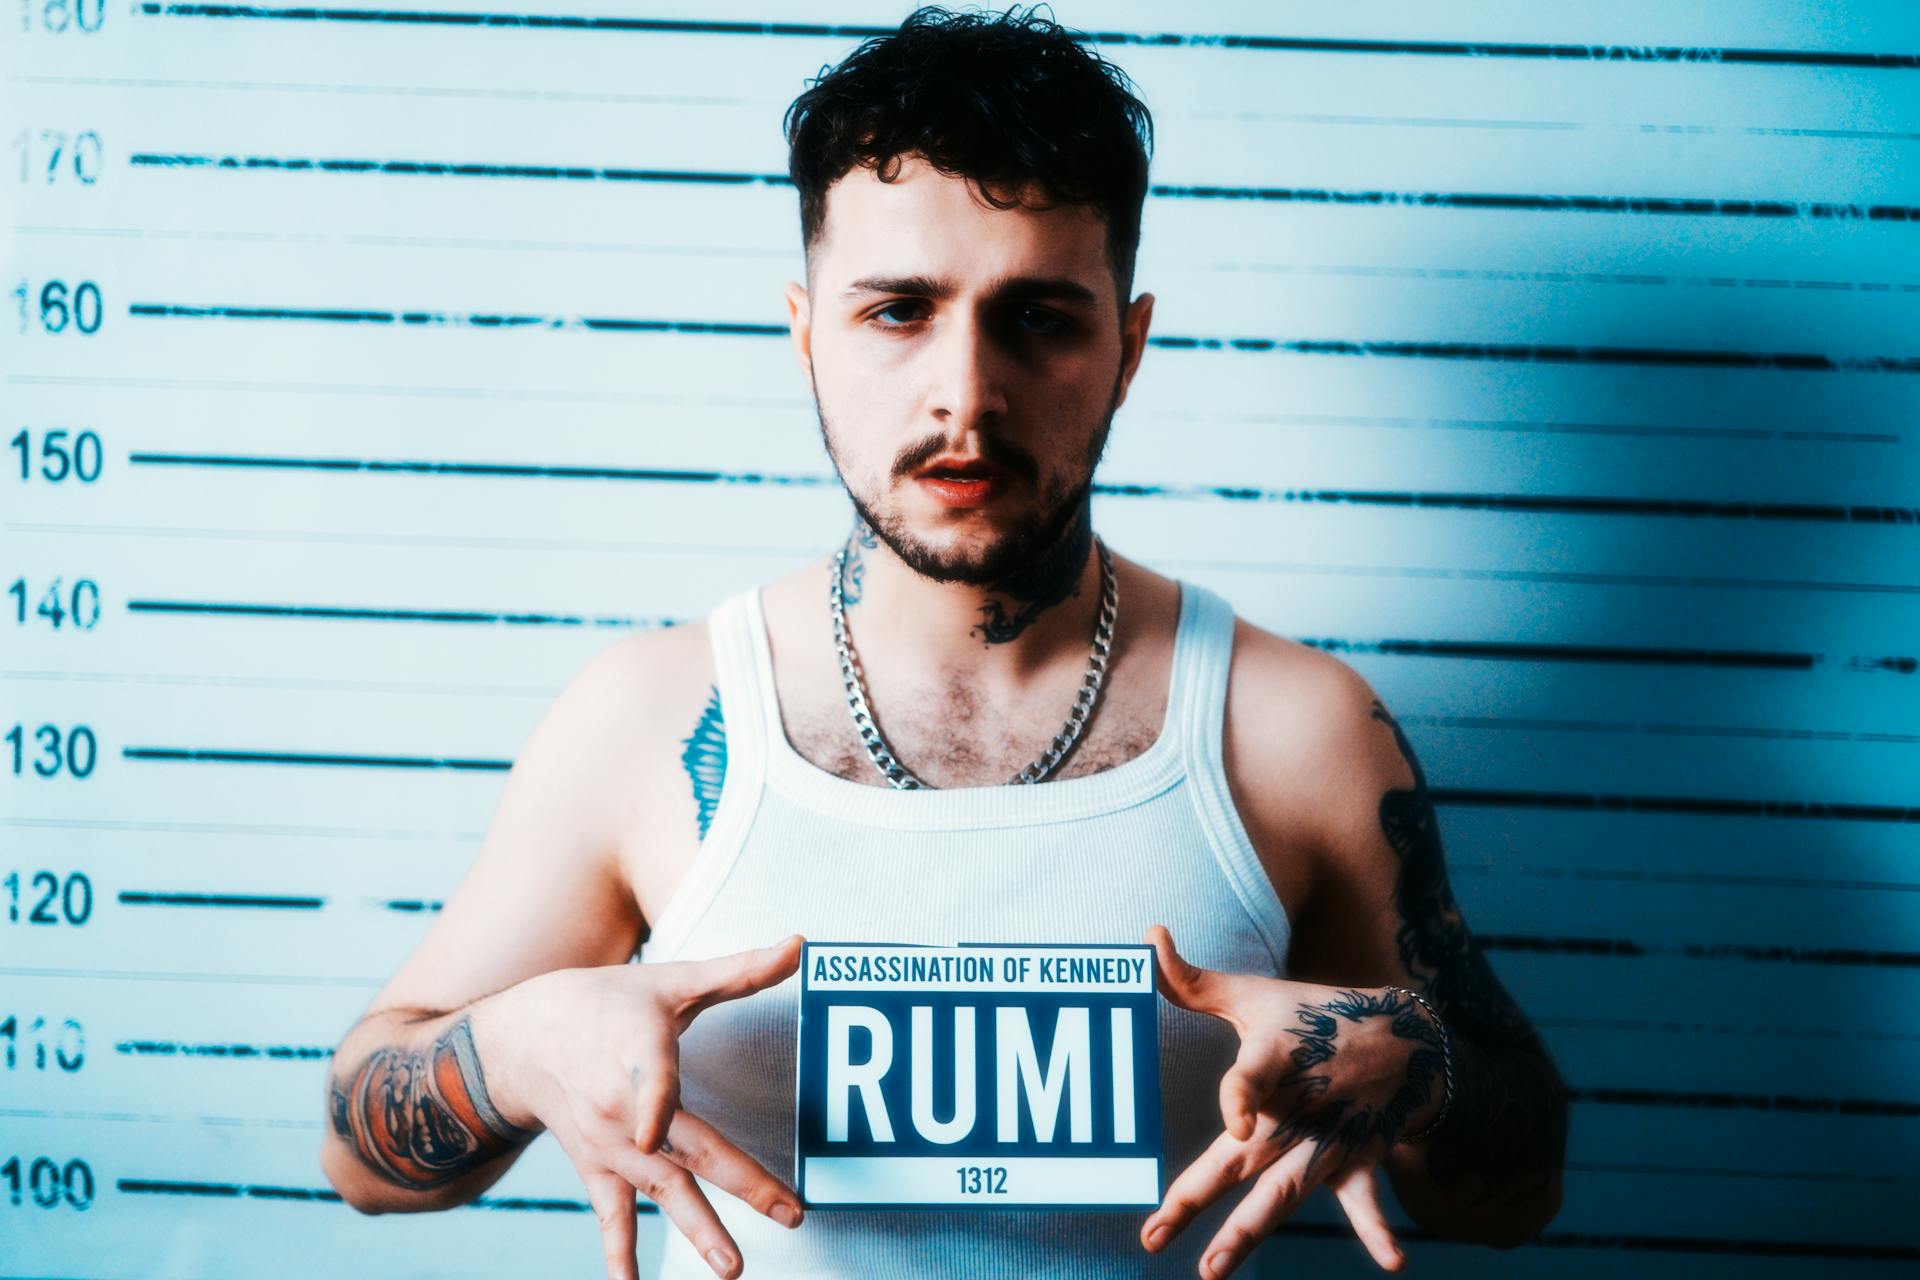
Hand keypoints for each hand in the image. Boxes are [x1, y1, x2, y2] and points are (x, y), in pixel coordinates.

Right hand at [471, 935, 805, 1279]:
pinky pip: (611, 1217)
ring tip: (733, 1268)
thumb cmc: (609, 1003)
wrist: (522, 1039)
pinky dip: (620, 1256)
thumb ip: (741, 970)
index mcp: (640, 1050)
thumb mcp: (672, 980)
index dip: (654, 1101)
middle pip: (687, 1148)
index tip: (654, 1130)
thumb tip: (802, 943)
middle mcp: (623, 1105)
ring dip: (698, 1230)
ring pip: (661, 1190)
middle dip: (741, 1181)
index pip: (652, 1078)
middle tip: (791, 1215)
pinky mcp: (595, 1168)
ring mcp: (609, 1144)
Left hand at [1140, 925, 1446, 1275]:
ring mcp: (1326, 1141)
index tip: (1236, 1125)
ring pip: (1280, 1194)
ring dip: (1246, 1233)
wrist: (1405, 1040)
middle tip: (1152, 1235)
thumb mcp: (1256, 995)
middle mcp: (1298, 1108)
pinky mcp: (1354, 1162)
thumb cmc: (1313, 1016)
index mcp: (1275, 1061)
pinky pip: (1364, 1200)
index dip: (1243, 1098)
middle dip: (1196, 1196)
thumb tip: (1148, 935)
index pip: (1251, 1080)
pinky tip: (1393, 1261)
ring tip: (1209, 1271)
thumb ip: (1193, 980)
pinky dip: (1378, 1230)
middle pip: (1243, 1158)